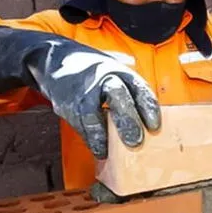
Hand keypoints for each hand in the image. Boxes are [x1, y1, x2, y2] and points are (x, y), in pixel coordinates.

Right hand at [0, 27, 160, 158]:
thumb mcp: (117, 74)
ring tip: (109, 152)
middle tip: (136, 142)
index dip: (148, 108)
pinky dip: (90, 139)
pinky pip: (80, 125)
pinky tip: (99, 149)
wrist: (56, 61)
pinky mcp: (66, 104)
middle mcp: (103, 78)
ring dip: (102, 136)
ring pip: (93, 115)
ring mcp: (83, 92)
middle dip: (128, 121)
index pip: (139, 88)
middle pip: (118, 97)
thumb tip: (152, 125)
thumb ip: (132, 93)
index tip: (155, 127)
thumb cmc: (96, 73)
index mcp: (120, 72)